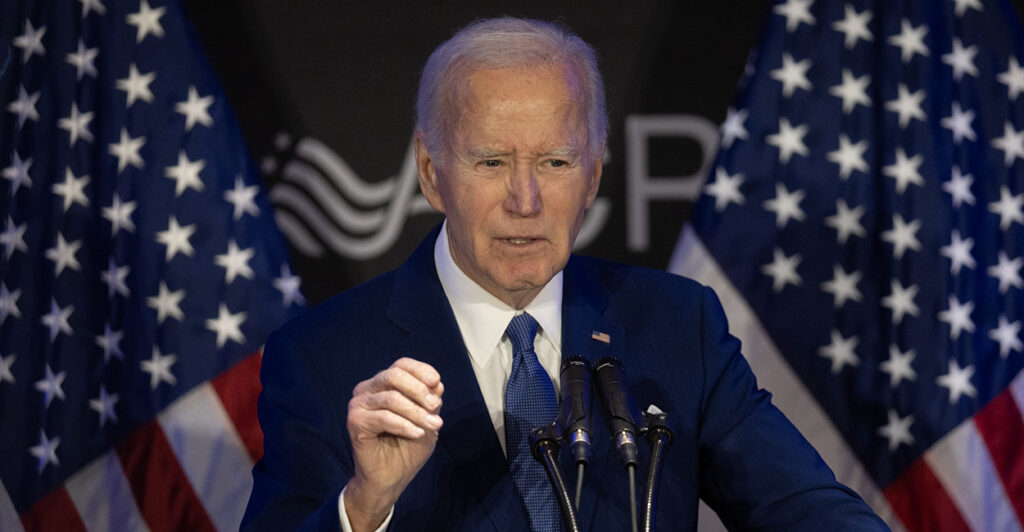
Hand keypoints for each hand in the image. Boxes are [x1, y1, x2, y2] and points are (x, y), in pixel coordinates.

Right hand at [343, 357, 443, 530]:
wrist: (391, 478)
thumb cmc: (407, 446)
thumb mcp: (426, 420)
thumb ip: (430, 401)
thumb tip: (437, 384)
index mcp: (383, 384)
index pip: (401, 365)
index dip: (420, 370)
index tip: (436, 383)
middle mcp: (367, 389)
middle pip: (394, 375)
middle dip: (419, 390)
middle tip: (436, 407)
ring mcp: (358, 404)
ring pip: (391, 398)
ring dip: (416, 412)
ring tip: (434, 425)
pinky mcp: (355, 422)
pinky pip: (383, 417)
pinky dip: (404, 425)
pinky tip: (417, 433)